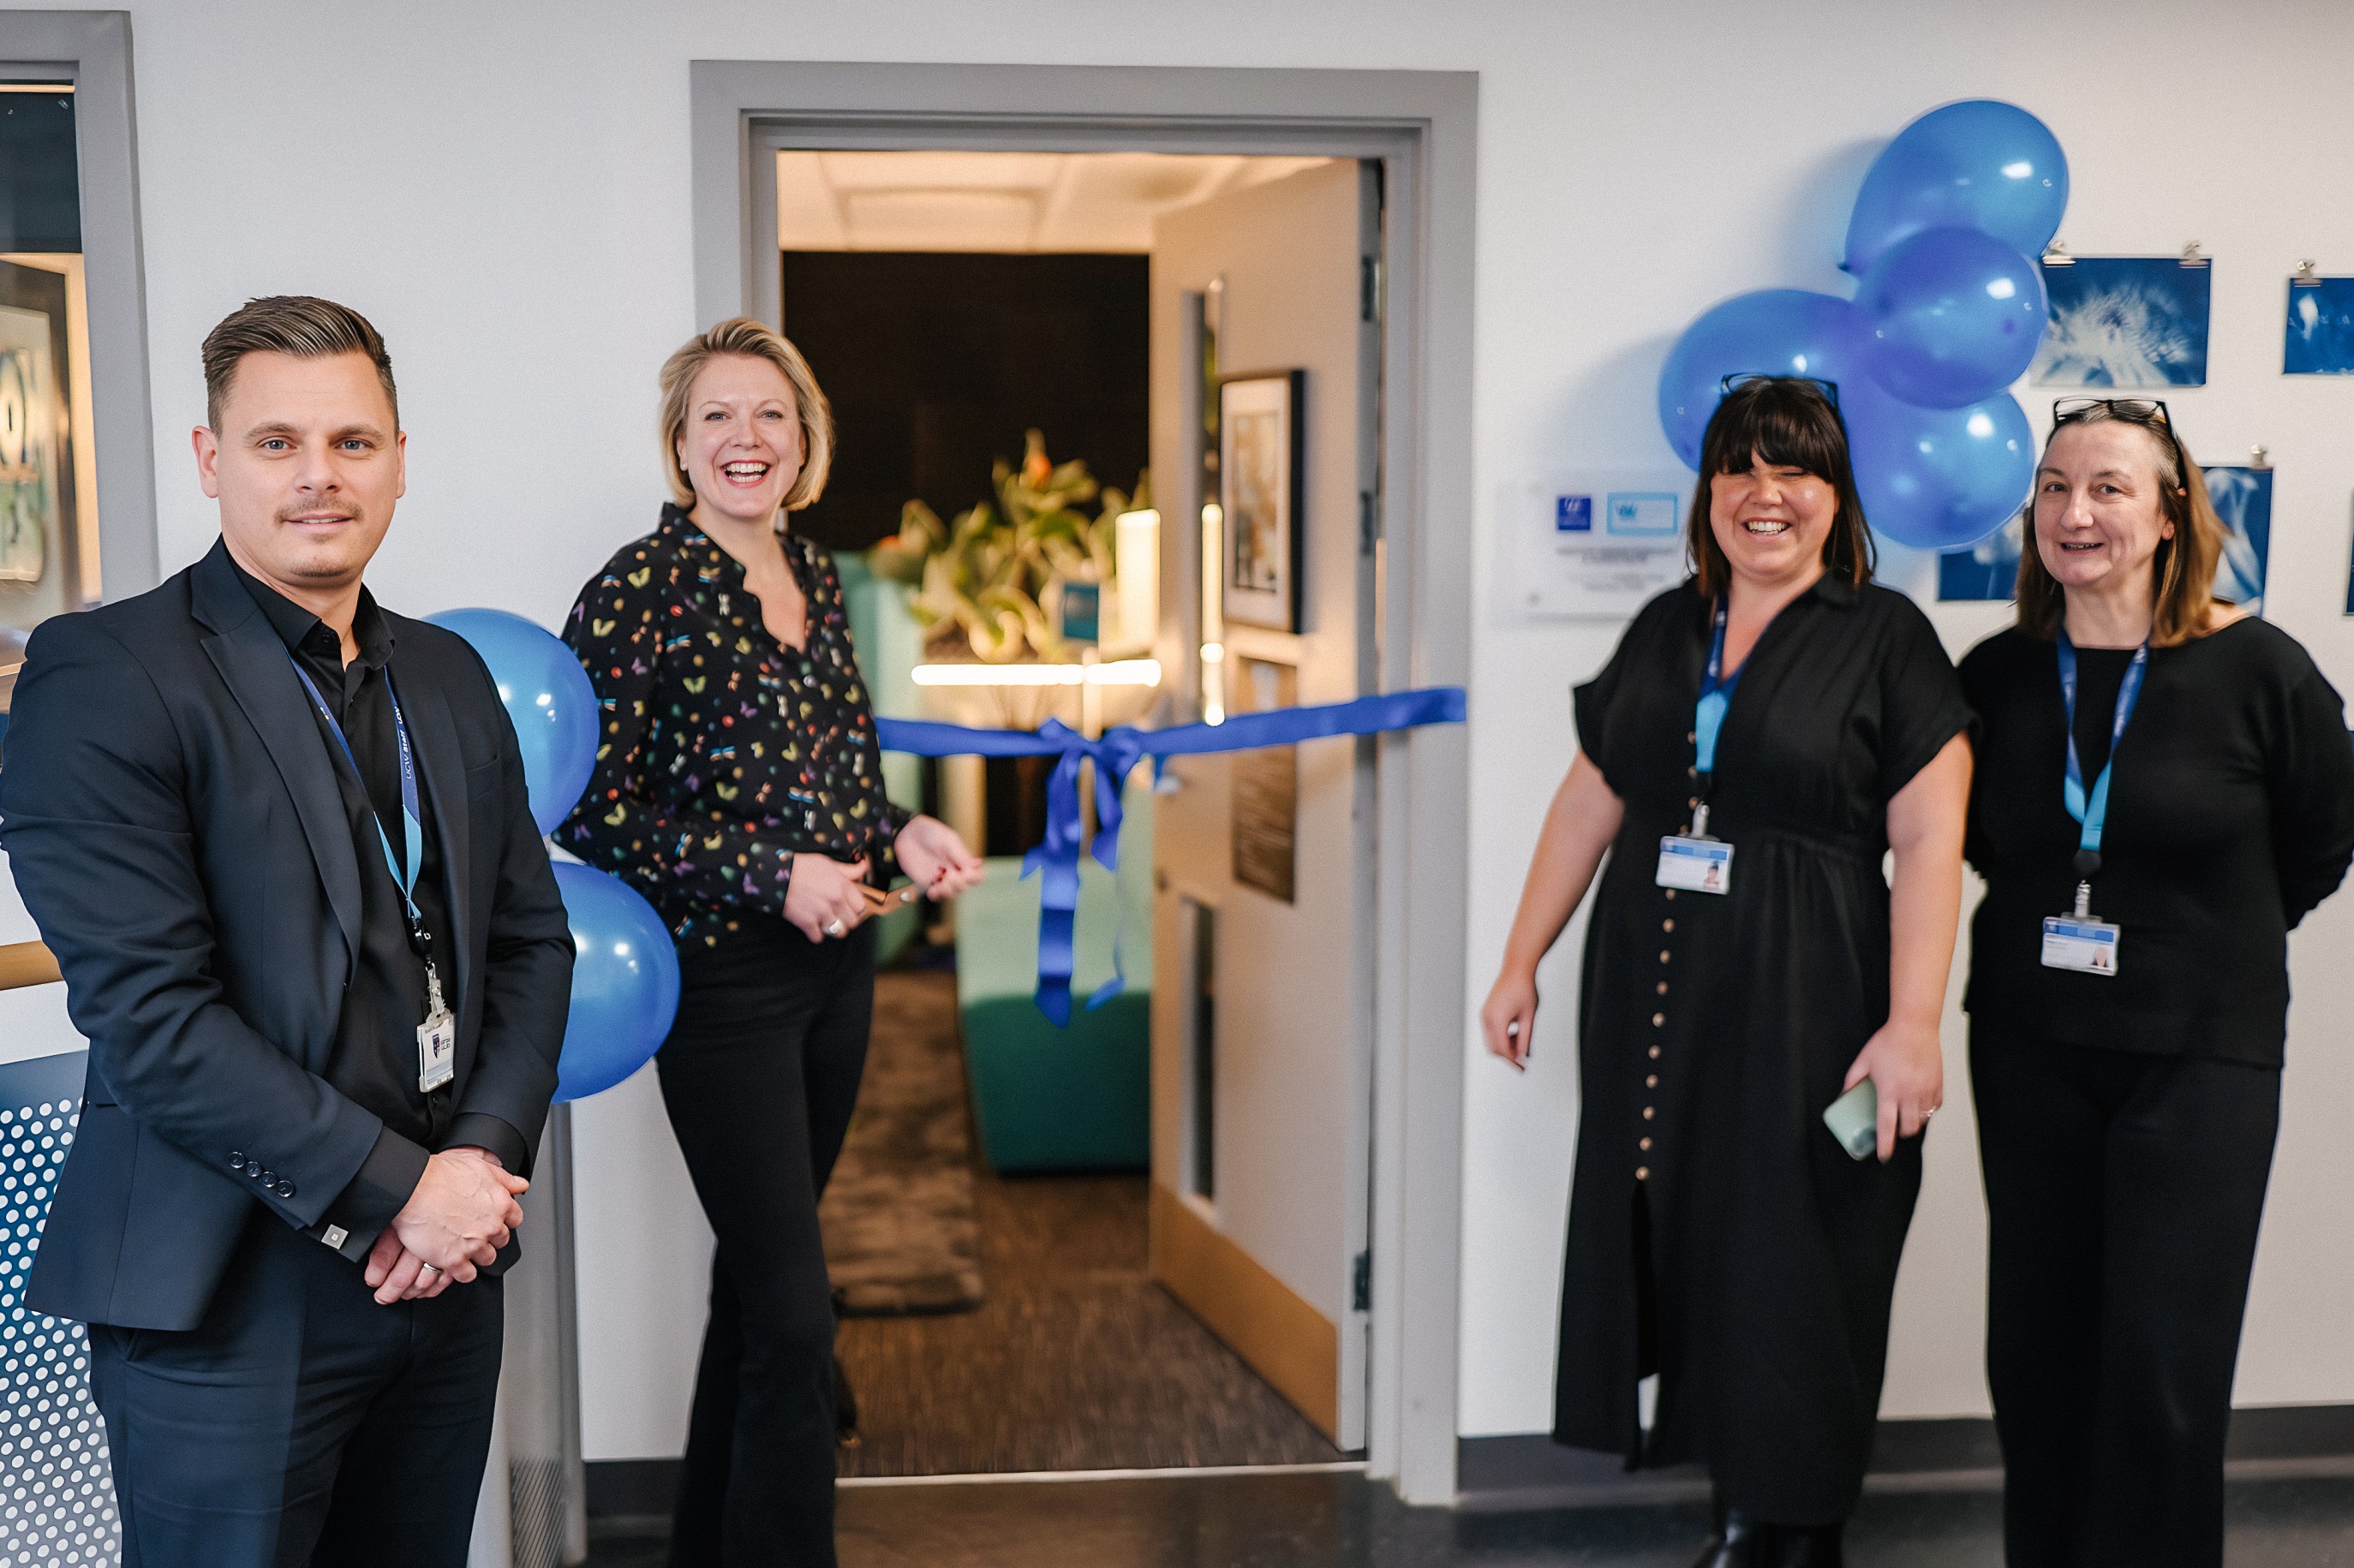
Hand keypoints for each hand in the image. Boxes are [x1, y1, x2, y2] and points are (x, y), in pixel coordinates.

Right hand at [370, 1148, 526, 1304]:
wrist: (411, 1189)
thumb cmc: (439, 1175)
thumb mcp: (478, 1165)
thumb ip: (504, 1178)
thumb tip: (521, 1185)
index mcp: (499, 1202)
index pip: (515, 1218)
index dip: (503, 1219)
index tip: (494, 1219)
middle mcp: (491, 1225)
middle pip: (501, 1240)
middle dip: (490, 1236)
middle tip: (474, 1231)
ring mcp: (474, 1244)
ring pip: (487, 1258)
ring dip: (477, 1254)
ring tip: (462, 1246)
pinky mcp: (454, 1259)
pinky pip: (468, 1275)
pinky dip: (462, 1271)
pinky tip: (454, 1262)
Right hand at [784, 853, 870, 941]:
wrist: (775, 875)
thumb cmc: (802, 866)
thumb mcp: (827, 863)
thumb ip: (848, 870)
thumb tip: (864, 866)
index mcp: (842, 886)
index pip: (861, 906)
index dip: (856, 908)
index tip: (850, 907)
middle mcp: (835, 901)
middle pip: (853, 922)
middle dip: (846, 920)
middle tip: (838, 915)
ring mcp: (822, 914)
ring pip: (838, 932)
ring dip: (833, 928)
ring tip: (826, 921)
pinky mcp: (807, 923)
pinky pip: (818, 938)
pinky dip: (815, 934)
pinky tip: (811, 925)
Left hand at [893, 815, 983, 899]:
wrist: (907, 834)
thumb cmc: (930, 832)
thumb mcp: (948, 839)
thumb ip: (961, 854)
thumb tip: (978, 864)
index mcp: (961, 860)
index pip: (976, 875)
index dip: (974, 877)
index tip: (966, 871)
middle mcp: (953, 870)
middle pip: (964, 887)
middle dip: (959, 883)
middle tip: (950, 874)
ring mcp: (940, 878)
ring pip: (951, 893)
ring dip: (948, 892)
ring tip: (941, 885)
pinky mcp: (927, 882)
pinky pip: (936, 895)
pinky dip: (936, 896)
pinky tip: (932, 891)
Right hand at [1481, 968, 1537, 1071]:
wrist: (1516, 969)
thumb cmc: (1524, 988)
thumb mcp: (1529, 1017)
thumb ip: (1525, 1038)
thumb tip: (1523, 1055)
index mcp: (1497, 1020)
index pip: (1503, 1049)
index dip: (1513, 1061)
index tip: (1522, 1068)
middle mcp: (1487, 1018)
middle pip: (1493, 1048)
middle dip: (1507, 1056)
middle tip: (1522, 1060)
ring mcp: (1484, 1015)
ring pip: (1490, 1041)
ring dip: (1504, 1046)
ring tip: (1520, 1041)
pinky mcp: (1486, 1012)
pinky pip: (1490, 1032)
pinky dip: (1501, 1037)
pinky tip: (1514, 1033)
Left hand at [1842, 1016, 1943, 1162]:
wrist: (1915, 1027)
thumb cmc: (1888, 1042)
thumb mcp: (1863, 1061)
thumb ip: (1852, 1080)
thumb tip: (1844, 1094)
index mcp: (1889, 1091)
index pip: (1887, 1126)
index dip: (1885, 1145)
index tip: (1883, 1156)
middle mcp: (1909, 1095)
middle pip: (1909, 1129)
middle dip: (1901, 1134)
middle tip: (1895, 1129)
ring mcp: (1926, 1091)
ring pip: (1923, 1120)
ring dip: (1913, 1123)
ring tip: (1905, 1115)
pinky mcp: (1938, 1086)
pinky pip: (1934, 1108)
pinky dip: (1927, 1110)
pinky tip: (1919, 1104)